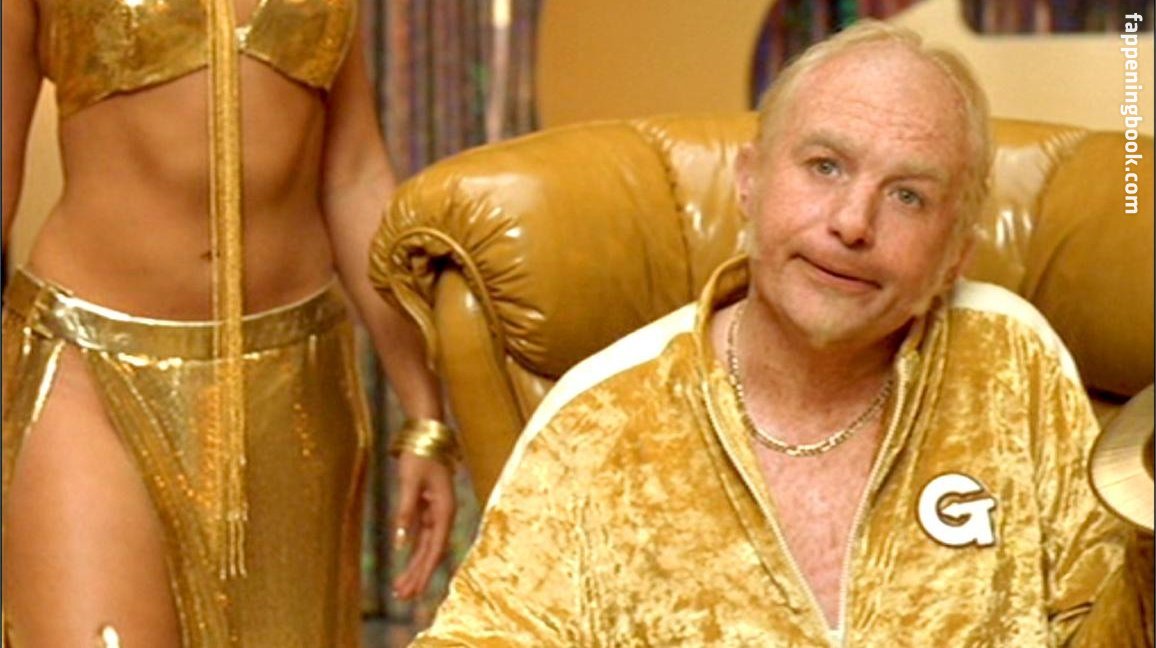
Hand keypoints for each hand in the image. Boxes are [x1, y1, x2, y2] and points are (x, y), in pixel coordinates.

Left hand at [392, 453, 455, 599]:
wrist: (426, 432)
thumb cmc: (420, 454)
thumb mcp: (410, 482)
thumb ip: (406, 511)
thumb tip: (401, 542)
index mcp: (445, 510)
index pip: (435, 548)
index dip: (424, 571)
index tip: (413, 590)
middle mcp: (444, 514)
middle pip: (432, 552)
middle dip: (418, 576)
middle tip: (403, 598)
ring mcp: (436, 511)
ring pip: (426, 546)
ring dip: (415, 567)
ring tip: (401, 589)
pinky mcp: (427, 507)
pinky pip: (420, 535)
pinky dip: (412, 551)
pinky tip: (404, 565)